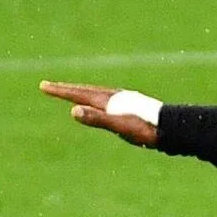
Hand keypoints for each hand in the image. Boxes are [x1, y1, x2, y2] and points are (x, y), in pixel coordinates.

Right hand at [39, 81, 160, 147]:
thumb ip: (97, 118)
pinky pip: (107, 99)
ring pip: (96, 93)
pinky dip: (95, 98)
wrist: (172, 128)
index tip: (43, 86)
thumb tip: (73, 110)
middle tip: (48, 86)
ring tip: (71, 93)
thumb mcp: (119, 126)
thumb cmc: (146, 129)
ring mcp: (124, 100)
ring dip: (80, 92)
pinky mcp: (132, 106)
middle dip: (66, 88)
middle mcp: (114, 97)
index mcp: (108, 101)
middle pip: (84, 90)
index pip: (78, 94)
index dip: (60, 91)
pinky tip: (101, 104)